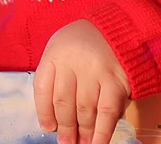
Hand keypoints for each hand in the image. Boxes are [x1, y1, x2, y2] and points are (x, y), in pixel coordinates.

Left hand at [33, 20, 129, 143]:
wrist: (117, 27)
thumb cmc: (83, 42)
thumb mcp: (61, 48)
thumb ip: (55, 76)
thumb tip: (52, 117)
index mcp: (55, 53)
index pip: (43, 88)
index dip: (44, 112)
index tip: (48, 127)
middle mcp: (72, 62)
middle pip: (64, 103)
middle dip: (64, 127)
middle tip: (65, 142)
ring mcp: (95, 71)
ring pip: (84, 110)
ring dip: (83, 132)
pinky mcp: (115, 81)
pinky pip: (107, 113)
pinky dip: (102, 132)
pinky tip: (96, 143)